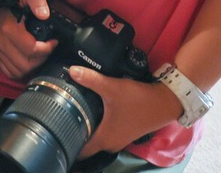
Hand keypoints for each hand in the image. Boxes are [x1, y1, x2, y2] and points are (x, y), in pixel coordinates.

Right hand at [0, 0, 55, 79]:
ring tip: (41, 55)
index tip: (53, 42)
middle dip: (42, 59)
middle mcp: (1, 42)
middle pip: (26, 65)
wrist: (2, 4)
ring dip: (33, 67)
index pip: (32, 50)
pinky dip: (22, 72)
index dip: (47, 49)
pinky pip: (10, 73)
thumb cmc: (17, 1)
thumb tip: (44, 14)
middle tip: (48, 49)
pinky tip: (30, 62)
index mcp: (9, 29)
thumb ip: (38, 1)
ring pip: (19, 72)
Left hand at [67, 69, 181, 159]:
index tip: (56, 132)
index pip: (80, 150)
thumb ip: (91, 79)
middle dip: (75, 134)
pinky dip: (99, 126)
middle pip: (87, 145)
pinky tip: (94, 112)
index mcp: (104, 139)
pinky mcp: (125, 132)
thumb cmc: (138, 100)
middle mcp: (110, 143)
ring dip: (88, 130)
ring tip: (75, 114)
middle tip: (62, 119)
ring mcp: (119, 139)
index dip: (67, 142)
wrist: (164, 103)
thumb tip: (72, 70)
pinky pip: (106, 133)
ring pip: (97, 138)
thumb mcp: (112, 87)